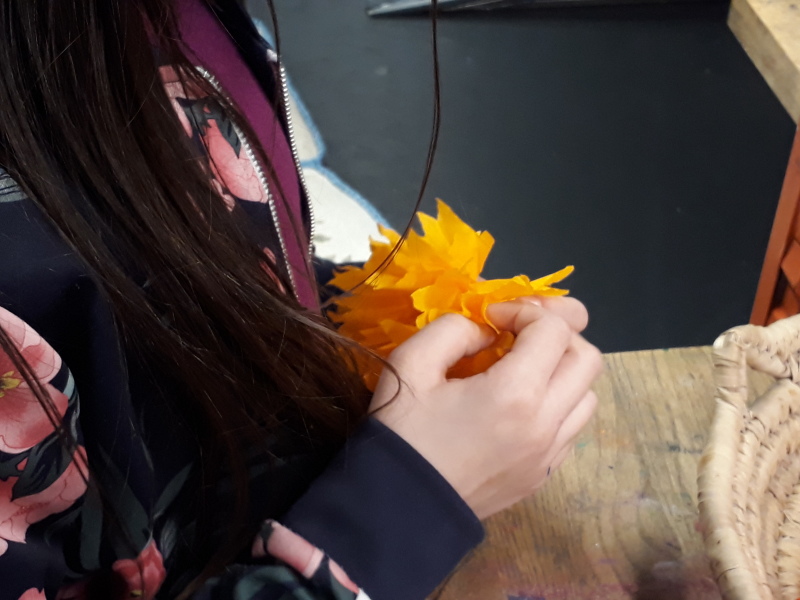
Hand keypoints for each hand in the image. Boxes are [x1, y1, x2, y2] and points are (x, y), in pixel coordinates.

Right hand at [370, 297, 601, 519]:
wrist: (398, 508)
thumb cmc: (403, 433)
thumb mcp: (412, 363)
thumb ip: (454, 330)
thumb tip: (487, 331)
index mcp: (515, 393)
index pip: (555, 329)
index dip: (524, 310)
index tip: (491, 319)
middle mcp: (545, 424)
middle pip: (587, 358)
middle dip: (556, 335)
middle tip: (517, 335)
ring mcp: (549, 454)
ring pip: (587, 395)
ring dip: (562, 371)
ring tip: (522, 370)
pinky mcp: (543, 475)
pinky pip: (571, 428)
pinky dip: (557, 405)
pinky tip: (519, 406)